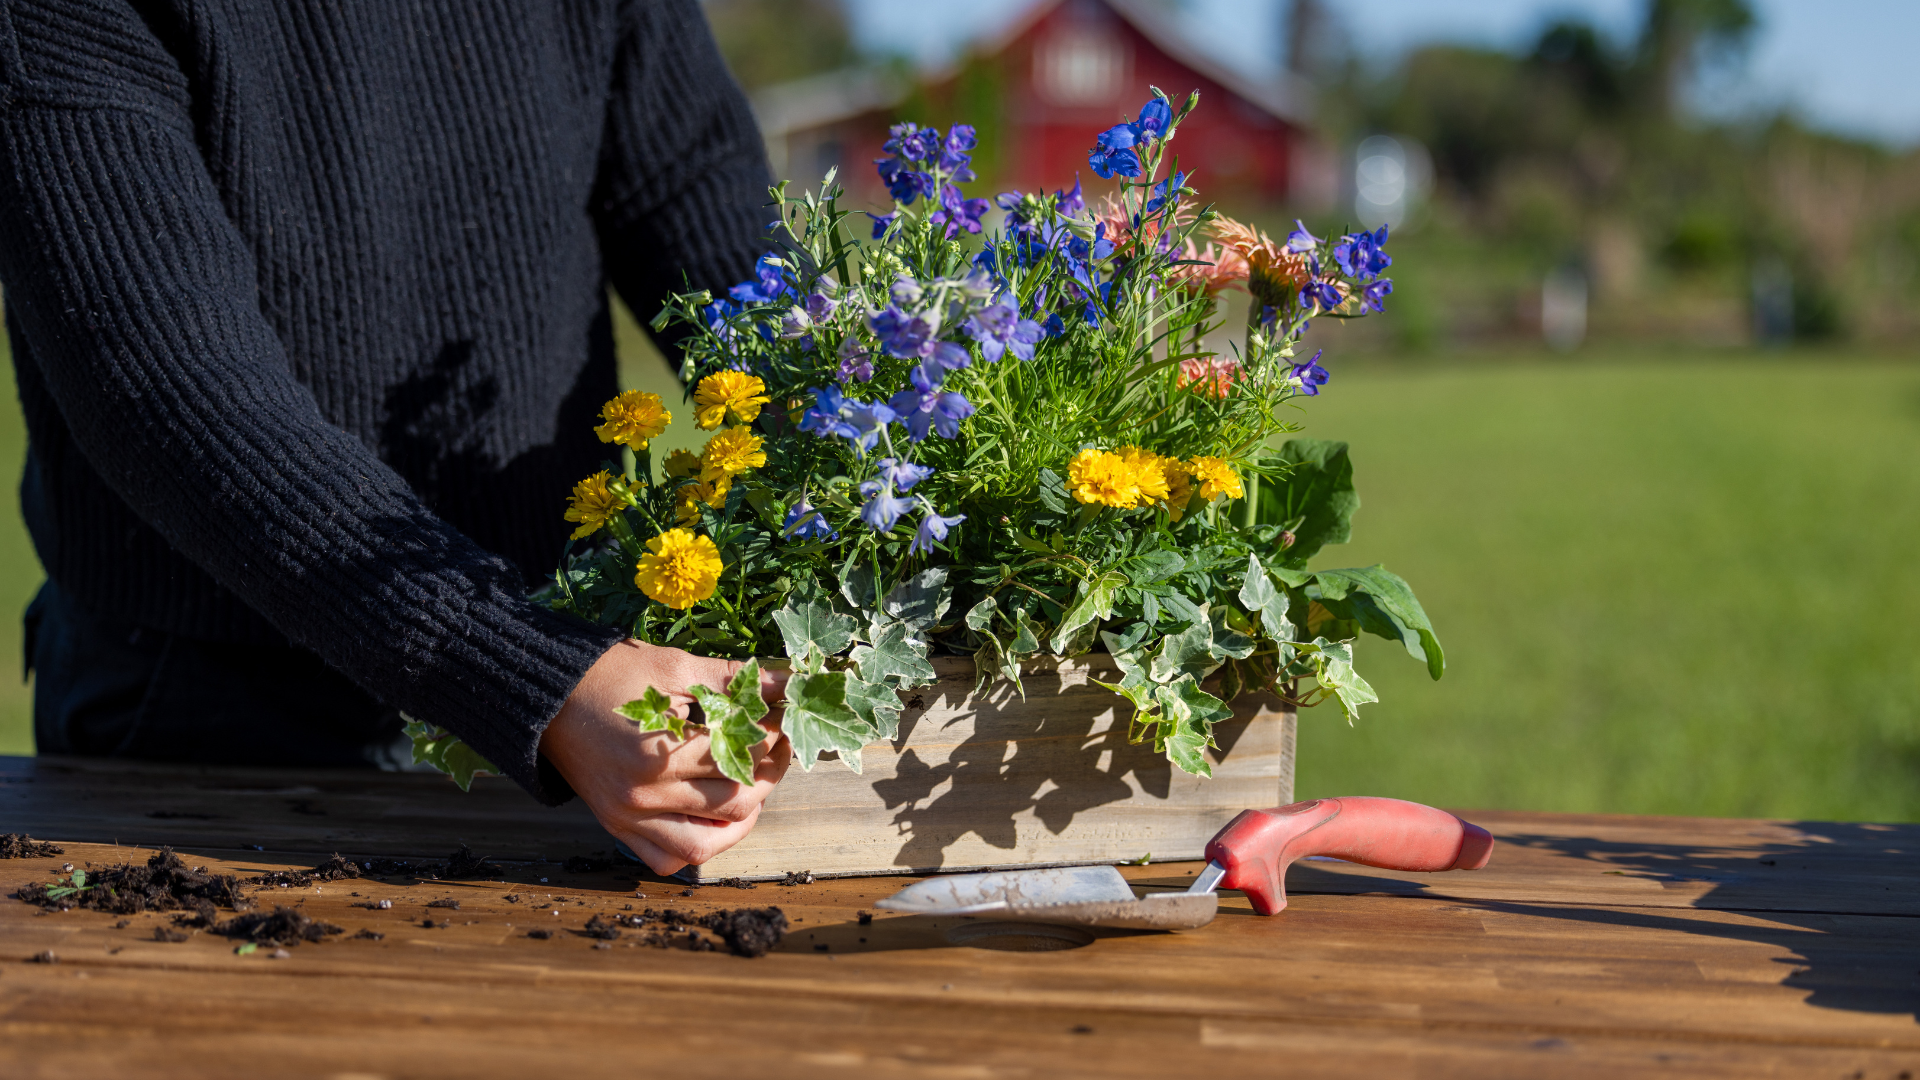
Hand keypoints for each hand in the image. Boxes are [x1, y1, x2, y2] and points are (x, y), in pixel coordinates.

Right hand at [538, 640, 789, 875]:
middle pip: (735, 805)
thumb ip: (731, 681)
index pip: (743, 756)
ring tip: (748, 792)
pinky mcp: (616, 827)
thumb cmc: (610, 675)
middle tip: (775, 752)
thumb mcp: (673, 668)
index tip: (780, 721)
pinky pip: (664, 859)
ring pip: (703, 846)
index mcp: (662, 753)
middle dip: (767, 777)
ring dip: (737, 824)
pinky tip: (708, 820)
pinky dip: (693, 848)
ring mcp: (629, 818)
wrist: (548, 696)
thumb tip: (784, 684)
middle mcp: (646, 795)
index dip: (773, 737)